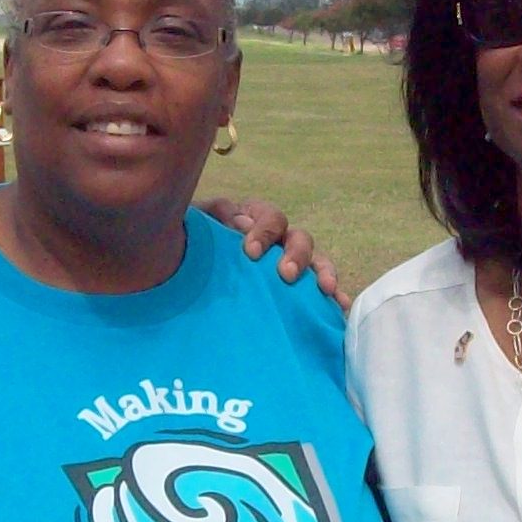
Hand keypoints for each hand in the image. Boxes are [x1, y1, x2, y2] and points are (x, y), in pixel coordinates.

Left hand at [197, 193, 341, 300]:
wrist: (184, 266)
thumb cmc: (192, 242)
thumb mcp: (197, 224)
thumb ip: (215, 215)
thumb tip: (241, 223)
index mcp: (255, 218)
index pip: (270, 217)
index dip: (265, 231)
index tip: (251, 252)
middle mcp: (279, 240)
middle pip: (299, 239)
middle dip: (296, 255)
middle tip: (286, 275)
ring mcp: (290, 263)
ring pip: (316, 262)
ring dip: (323, 273)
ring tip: (326, 290)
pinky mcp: (295, 288)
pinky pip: (317, 290)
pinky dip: (331, 296)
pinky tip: (338, 306)